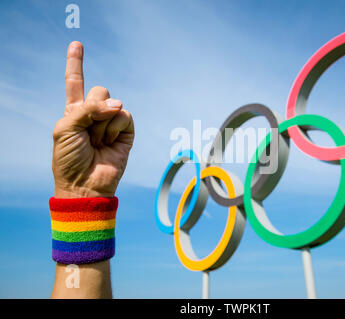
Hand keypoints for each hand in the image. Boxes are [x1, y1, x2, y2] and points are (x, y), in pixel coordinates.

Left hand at [52, 41, 133, 197]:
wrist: (85, 184)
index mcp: (74, 112)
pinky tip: (109, 142)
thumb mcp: (65, 128)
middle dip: (94, 106)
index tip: (76, 44)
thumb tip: (118, 105)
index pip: (74, 83)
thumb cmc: (69, 159)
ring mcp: (111, 123)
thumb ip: (87, 109)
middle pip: (99, 90)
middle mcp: (94, 114)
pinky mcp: (126, 132)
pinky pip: (124, 115)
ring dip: (102, 123)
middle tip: (88, 130)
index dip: (75, 64)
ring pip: (113, 102)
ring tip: (98, 143)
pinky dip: (115, 128)